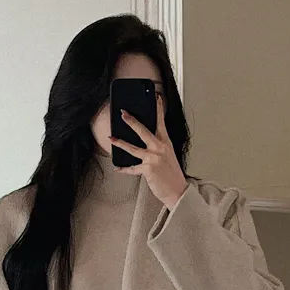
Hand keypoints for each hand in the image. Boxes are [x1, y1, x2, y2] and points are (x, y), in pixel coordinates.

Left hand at [109, 93, 188, 211]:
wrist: (178, 191)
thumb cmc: (172, 175)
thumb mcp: (168, 157)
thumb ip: (158, 148)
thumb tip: (145, 142)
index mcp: (166, 143)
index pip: (161, 123)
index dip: (158, 109)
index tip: (155, 98)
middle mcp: (160, 148)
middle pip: (143, 131)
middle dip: (132, 121)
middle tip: (123, 113)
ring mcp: (154, 158)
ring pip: (133, 148)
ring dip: (120, 143)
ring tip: (111, 138)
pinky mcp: (148, 169)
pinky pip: (132, 168)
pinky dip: (124, 169)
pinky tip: (117, 167)